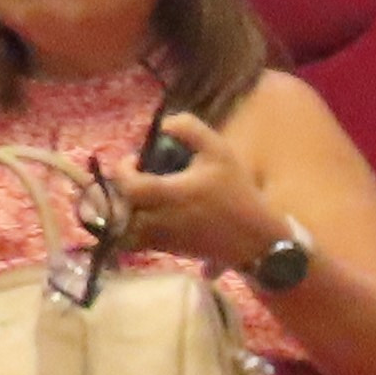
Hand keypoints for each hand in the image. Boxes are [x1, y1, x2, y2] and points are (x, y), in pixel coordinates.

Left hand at [110, 113, 282, 272]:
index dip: (123, 169)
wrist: (255, 239)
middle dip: (122, 191)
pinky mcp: (167, 251)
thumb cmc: (237, 193)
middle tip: (136, 177)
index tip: (135, 159)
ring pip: (125, 228)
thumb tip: (164, 123)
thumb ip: (191, 130)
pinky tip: (152, 213)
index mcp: (169, 194)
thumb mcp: (220, 152)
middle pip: (120, 208)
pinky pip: (138, 242)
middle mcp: (159, 220)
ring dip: (125, 211)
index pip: (128, 185)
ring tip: (140, 197)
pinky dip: (135, 228)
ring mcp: (161, 239)